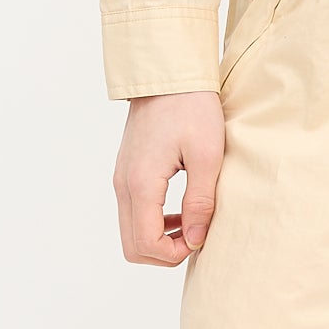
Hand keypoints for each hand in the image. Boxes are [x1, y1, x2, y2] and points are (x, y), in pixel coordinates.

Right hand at [114, 91, 224, 267]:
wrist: (168, 74)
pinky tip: (182, 208)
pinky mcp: (126, 172)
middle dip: (165, 253)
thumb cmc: (191, 107)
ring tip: (193, 221)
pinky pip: (133, 213)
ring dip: (160, 238)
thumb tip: (195, 240)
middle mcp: (123, 185)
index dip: (175, 254)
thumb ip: (200, 202)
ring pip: (131, 232)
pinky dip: (154, 222)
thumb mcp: (207, 155)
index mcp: (141, 184)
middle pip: (132, 247)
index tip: (201, 238)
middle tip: (196, 235)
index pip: (146, 244)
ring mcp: (121, 178)